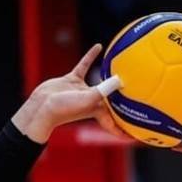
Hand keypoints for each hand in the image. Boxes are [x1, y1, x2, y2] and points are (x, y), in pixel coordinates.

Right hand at [11, 44, 135, 144]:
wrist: (42, 106)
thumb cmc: (64, 108)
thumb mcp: (87, 99)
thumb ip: (104, 89)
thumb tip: (120, 80)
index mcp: (97, 110)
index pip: (115, 120)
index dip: (124, 128)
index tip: (136, 135)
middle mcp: (91, 101)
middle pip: (111, 100)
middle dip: (122, 100)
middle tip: (139, 95)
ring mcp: (82, 90)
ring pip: (99, 80)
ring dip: (109, 74)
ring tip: (122, 66)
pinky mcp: (72, 80)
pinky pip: (84, 65)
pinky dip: (91, 56)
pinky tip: (98, 46)